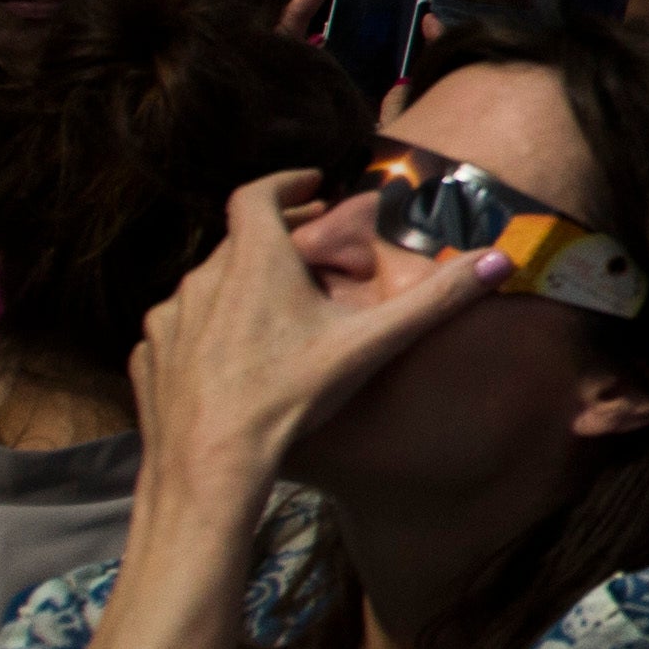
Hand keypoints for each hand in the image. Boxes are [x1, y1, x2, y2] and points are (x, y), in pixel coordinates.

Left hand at [129, 176, 510, 522]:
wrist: (207, 464)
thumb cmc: (289, 396)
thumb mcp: (370, 345)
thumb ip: (435, 300)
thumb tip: (500, 260)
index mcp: (254, 262)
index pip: (256, 195)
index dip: (284, 183)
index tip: (310, 185)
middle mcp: (202, 279)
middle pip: (237, 240)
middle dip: (274, 237)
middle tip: (309, 248)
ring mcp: (168, 319)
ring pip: (208, 284)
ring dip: (240, 283)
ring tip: (275, 306)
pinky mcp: (148, 356)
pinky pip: (181, 326)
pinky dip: (208, 324)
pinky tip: (232, 354)